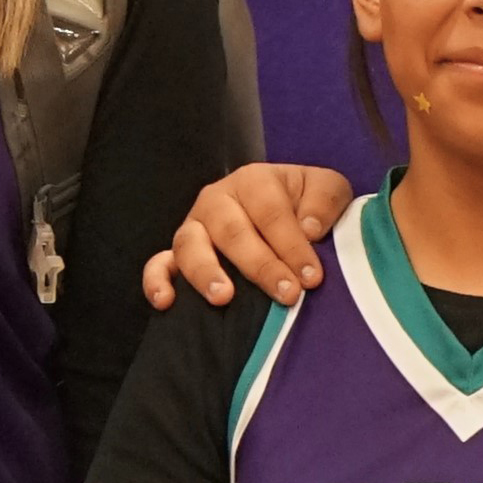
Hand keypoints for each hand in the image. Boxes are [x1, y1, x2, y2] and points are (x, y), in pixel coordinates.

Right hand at [142, 163, 357, 312]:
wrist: (283, 214)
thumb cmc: (305, 205)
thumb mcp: (326, 189)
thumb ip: (325, 200)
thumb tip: (309, 228)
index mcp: (253, 181)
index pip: (271, 212)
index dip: (292, 245)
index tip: (312, 277)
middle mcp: (216, 200)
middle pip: (232, 231)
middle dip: (260, 265)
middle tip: (287, 294)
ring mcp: (193, 227)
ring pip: (190, 246)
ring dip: (205, 272)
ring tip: (224, 298)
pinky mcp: (177, 254)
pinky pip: (158, 265)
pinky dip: (157, 282)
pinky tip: (166, 302)